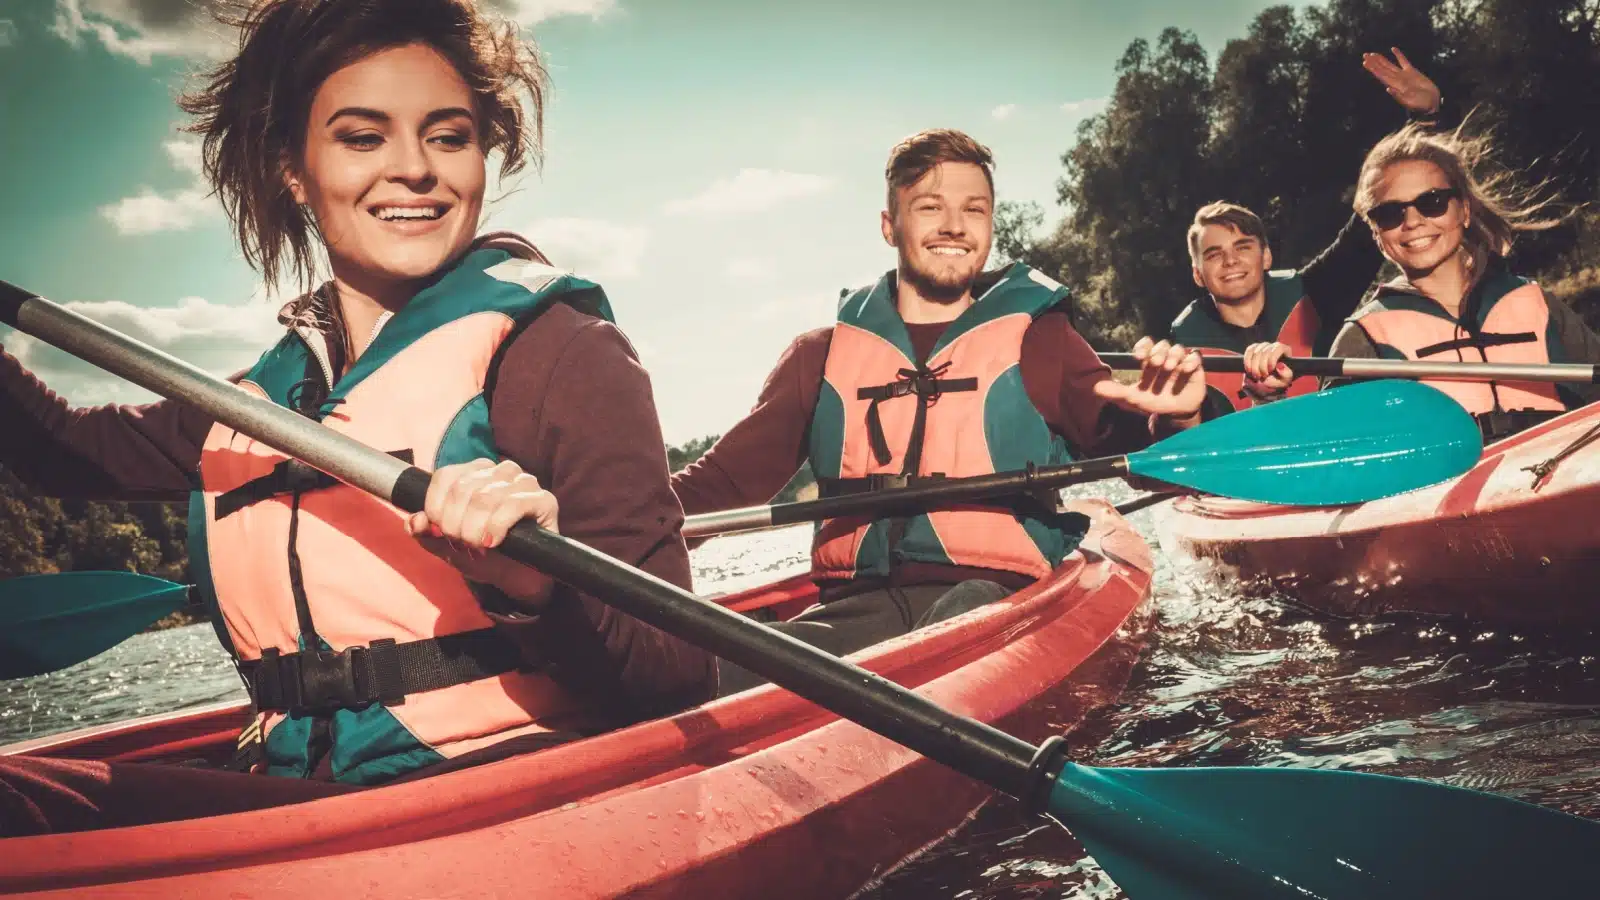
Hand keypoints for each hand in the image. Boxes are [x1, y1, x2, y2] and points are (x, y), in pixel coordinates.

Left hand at [406, 458, 558, 607]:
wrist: (515, 577)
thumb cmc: (482, 553)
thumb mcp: (446, 545)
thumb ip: (426, 532)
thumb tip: (415, 522)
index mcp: (474, 472)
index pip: (446, 476)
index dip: (436, 507)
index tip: (439, 533)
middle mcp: (499, 471)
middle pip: (463, 489)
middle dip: (455, 525)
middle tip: (460, 545)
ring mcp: (524, 483)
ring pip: (486, 497)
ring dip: (474, 530)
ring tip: (476, 548)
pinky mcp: (544, 500)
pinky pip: (514, 505)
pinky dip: (496, 527)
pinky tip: (493, 542)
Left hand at [1093, 337, 1205, 427]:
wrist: (1175, 415)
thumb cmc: (1153, 403)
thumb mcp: (1133, 399)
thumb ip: (1116, 392)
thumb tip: (1095, 388)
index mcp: (1149, 363)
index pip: (1146, 346)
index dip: (1143, 346)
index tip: (1138, 356)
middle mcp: (1165, 359)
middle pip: (1162, 345)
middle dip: (1158, 352)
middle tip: (1156, 363)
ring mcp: (1180, 363)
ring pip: (1178, 349)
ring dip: (1173, 355)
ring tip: (1169, 367)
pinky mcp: (1194, 369)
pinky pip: (1195, 357)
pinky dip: (1190, 361)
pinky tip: (1185, 369)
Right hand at [1242, 341, 1294, 400]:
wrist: (1267, 384)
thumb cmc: (1278, 381)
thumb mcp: (1285, 381)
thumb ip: (1286, 374)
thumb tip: (1280, 365)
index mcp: (1285, 351)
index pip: (1278, 348)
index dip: (1272, 359)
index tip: (1270, 370)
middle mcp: (1273, 346)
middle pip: (1265, 351)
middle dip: (1261, 366)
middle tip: (1262, 377)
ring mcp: (1263, 347)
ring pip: (1255, 352)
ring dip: (1254, 366)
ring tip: (1256, 376)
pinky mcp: (1253, 349)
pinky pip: (1249, 351)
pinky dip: (1247, 362)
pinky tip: (1249, 370)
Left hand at [1363, 48, 1440, 114]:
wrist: (1431, 102)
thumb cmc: (1420, 105)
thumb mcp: (1409, 102)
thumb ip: (1398, 96)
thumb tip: (1388, 89)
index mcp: (1394, 86)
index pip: (1381, 75)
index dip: (1373, 69)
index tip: (1365, 62)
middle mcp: (1396, 80)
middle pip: (1382, 69)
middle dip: (1373, 62)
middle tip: (1365, 55)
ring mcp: (1403, 75)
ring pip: (1389, 65)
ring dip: (1381, 59)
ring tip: (1373, 54)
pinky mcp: (1412, 72)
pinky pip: (1403, 61)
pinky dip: (1399, 55)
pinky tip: (1393, 49)